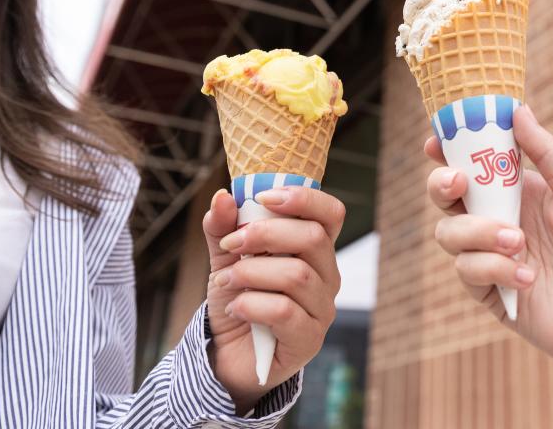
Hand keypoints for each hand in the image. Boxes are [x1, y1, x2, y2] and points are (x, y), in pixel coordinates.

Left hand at [202, 186, 343, 409]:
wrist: (227, 355)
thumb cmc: (238, 299)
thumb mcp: (226, 258)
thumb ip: (223, 228)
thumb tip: (222, 197)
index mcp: (315, 250)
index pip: (331, 213)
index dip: (305, 198)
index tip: (264, 197)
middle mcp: (327, 276)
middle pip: (313, 238)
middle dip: (264, 234)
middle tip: (231, 244)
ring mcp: (322, 310)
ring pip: (296, 275)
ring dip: (251, 272)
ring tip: (226, 281)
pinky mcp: (309, 340)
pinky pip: (284, 312)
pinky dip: (251, 304)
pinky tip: (236, 308)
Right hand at [426, 105, 552, 389]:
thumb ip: (548, 154)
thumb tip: (518, 110)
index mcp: (524, 192)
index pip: (476, 164)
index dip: (450, 149)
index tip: (436, 140)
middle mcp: (502, 222)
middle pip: (448, 196)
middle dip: (442, 184)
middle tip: (458, 182)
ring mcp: (494, 258)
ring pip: (450, 234)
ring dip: (478, 232)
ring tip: (519, 242)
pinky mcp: (493, 294)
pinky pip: (468, 272)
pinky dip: (493, 269)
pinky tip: (529, 278)